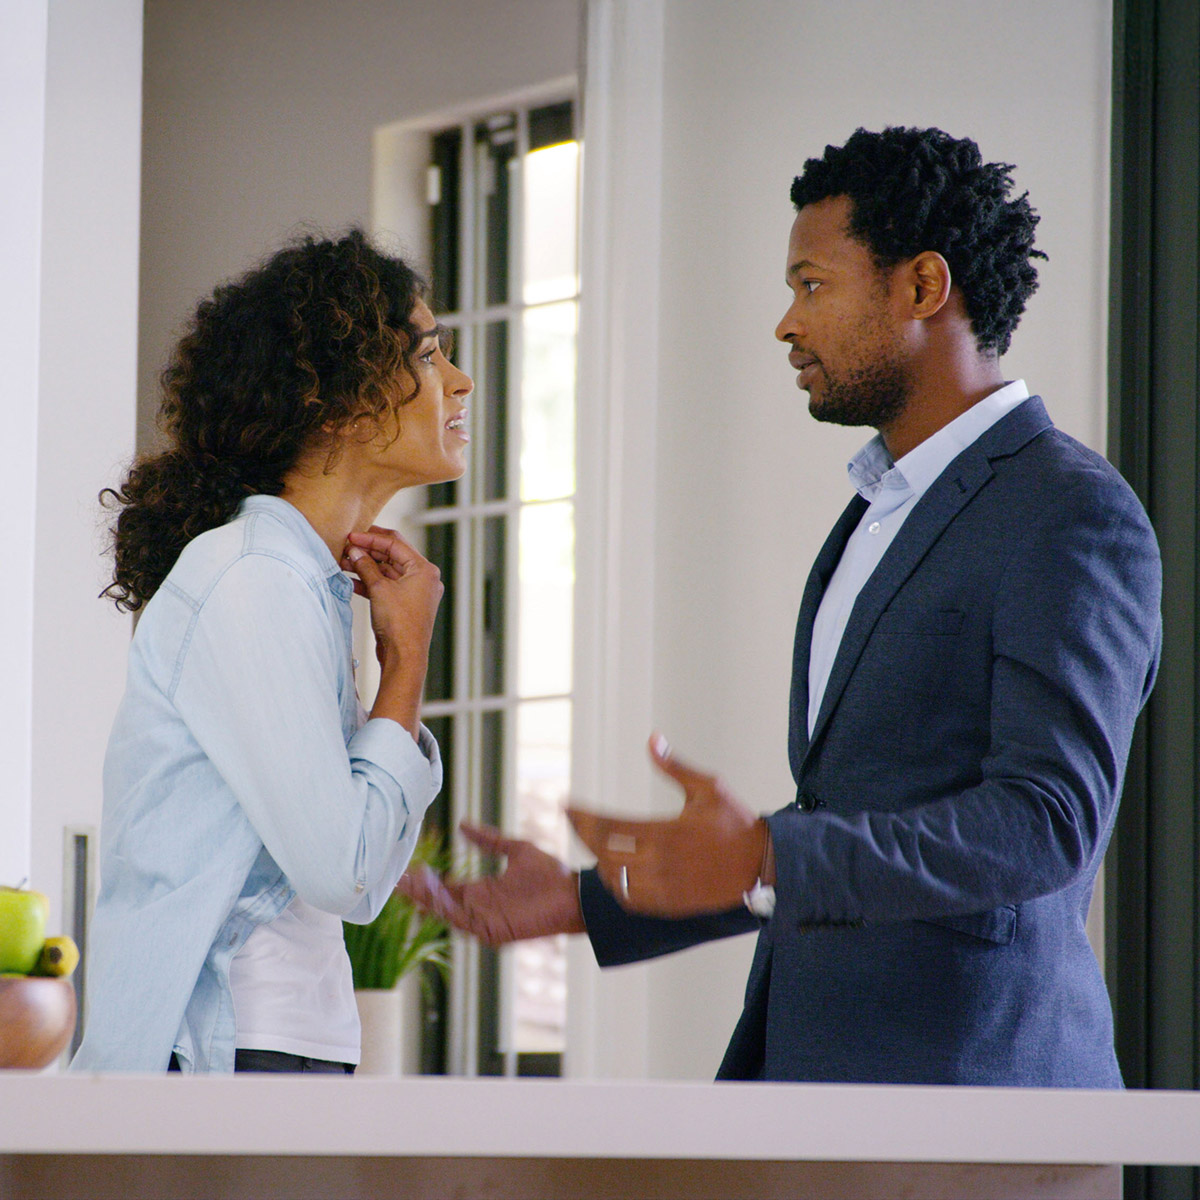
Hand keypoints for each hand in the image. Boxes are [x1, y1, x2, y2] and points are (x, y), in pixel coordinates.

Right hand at [343, 526, 441, 665]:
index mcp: (424, 569)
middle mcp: (422, 578)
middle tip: (345, 547)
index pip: (395, 543)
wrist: (404, 656)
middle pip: (391, 555)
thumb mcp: (379, 588)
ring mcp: (414, 591)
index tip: (351, 536)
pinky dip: (369, 580)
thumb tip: (355, 551)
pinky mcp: (403, 603)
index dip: (371, 538)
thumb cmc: (399, 624)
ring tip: (343, 561)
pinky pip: (385, 585)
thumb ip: (365, 566)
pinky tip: (350, 577)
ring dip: (365, 566)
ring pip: (386, 571)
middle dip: (367, 551)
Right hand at [397, 821, 585, 946]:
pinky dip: (451, 913)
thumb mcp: (515, 849)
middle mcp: (481, 907)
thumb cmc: (550, 874)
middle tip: (400, 881)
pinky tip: (437, 901)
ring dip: (430, 902)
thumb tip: (463, 825)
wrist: (574, 893)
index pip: (447, 887)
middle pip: (442, 902)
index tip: (410, 870)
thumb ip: (489, 839)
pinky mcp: (496, 931)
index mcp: (483, 890)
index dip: (428, 881)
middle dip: (421, 893)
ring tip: (412, 888)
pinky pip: (468, 924)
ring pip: (450, 914)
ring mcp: (487, 920)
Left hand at [567, 734, 766, 917]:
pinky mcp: (670, 905)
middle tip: (571, 819)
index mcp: (664, 831)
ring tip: (592, 842)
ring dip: (597, 860)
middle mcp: (659, 862)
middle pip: (602, 852)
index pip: (606, 825)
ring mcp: (663, 887)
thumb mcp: (707, 787)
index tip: (565, 804)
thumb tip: (652, 738)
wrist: (762, 864)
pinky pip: (630, 899)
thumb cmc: (735, 821)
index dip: (579, 816)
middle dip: (580, 834)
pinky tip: (613, 869)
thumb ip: (674, 766)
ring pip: (613, 878)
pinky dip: (615, 885)